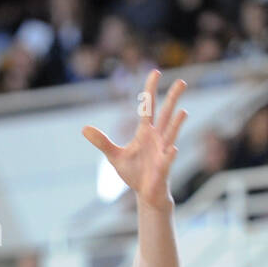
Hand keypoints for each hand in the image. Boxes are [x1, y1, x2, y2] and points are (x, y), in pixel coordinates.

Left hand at [82, 70, 186, 210]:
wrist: (146, 194)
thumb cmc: (134, 173)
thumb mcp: (115, 156)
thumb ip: (102, 141)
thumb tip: (84, 128)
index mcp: (145, 132)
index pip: (149, 107)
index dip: (151, 90)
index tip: (156, 72)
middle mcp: (157, 138)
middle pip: (166, 114)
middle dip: (173, 99)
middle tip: (182, 81)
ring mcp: (162, 152)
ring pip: (171, 134)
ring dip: (176, 124)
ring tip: (183, 112)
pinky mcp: (163, 168)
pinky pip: (168, 160)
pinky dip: (170, 155)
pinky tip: (173, 149)